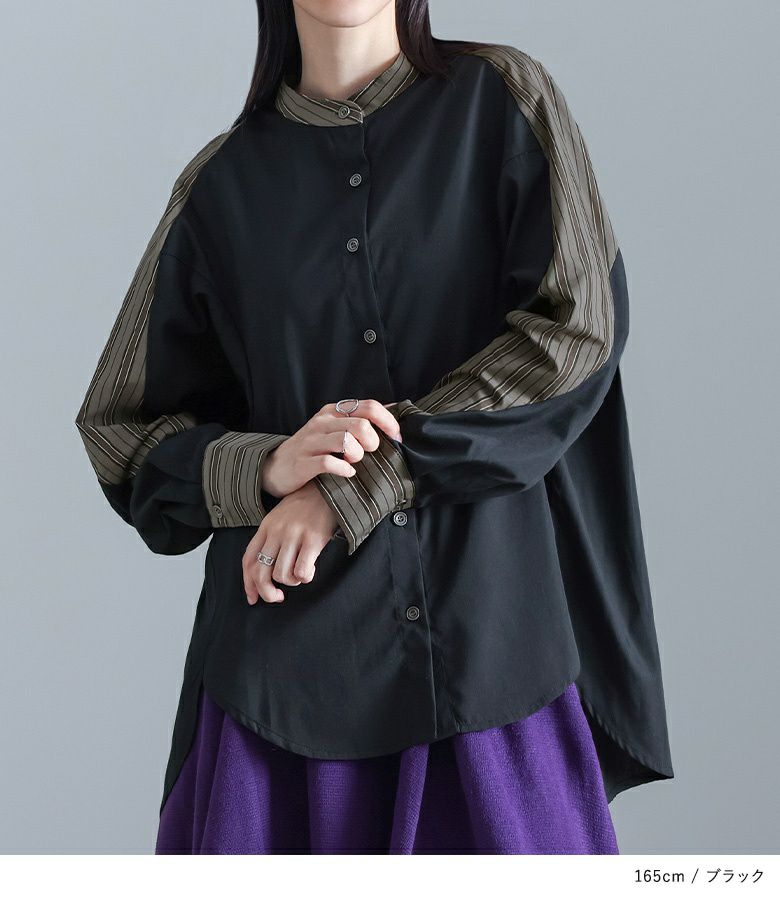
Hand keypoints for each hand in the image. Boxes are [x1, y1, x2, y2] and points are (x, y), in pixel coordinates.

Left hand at [242, 480, 338, 604]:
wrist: (328, 488)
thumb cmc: (305, 506)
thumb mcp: (280, 517)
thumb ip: (271, 538)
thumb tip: (266, 568)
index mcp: (266, 527)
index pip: (248, 560)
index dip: (248, 583)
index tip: (253, 598)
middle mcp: (276, 532)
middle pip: (261, 573)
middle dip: (267, 592)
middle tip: (278, 597)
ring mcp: (294, 535)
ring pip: (282, 575)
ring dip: (291, 582)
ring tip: (299, 575)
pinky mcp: (313, 539)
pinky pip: (302, 570)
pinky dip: (305, 577)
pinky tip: (309, 571)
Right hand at [261, 399, 401, 497]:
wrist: (275, 467)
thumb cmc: (312, 449)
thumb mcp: (333, 428)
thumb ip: (358, 419)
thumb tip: (392, 410)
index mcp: (333, 412)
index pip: (369, 407)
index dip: (388, 422)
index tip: (396, 438)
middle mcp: (322, 423)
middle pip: (360, 424)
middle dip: (372, 441)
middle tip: (370, 453)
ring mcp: (311, 442)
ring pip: (345, 441)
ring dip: (357, 454)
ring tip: (355, 461)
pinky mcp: (303, 462)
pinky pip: (329, 463)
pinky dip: (344, 469)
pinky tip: (347, 472)